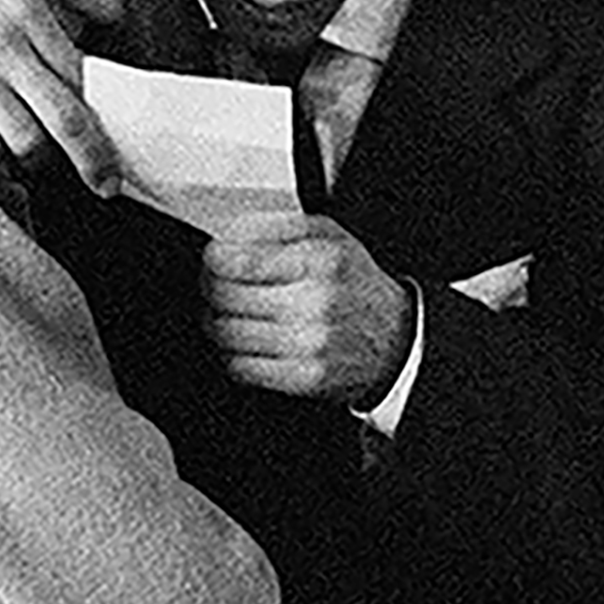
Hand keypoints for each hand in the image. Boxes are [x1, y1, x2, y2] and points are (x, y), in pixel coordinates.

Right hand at [0, 0, 119, 192]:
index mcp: (27, 10)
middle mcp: (5, 41)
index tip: (103, 140)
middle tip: (105, 183)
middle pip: (67, 118)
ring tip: (34, 167)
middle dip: (93, 159)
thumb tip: (74, 88)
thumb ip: (35, 35)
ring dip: (36, 164)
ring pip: (27, 141)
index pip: (79, 77)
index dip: (94, 115)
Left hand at [199, 217, 416, 405]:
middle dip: (209, 291)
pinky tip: (243, 344)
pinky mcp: (305, 376)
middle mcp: (316, 300)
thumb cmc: (353, 285)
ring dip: (216, 324)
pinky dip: (232, 355)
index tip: (212, 261)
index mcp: (319, 258)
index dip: (212, 260)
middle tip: (212, 289)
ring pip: (228, 333)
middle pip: (225, 296)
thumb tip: (227, 235)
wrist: (394, 338)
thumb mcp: (327, 235)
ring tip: (226, 315)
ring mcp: (311, 341)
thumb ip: (273, 227)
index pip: (236, 260)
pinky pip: (242, 366)